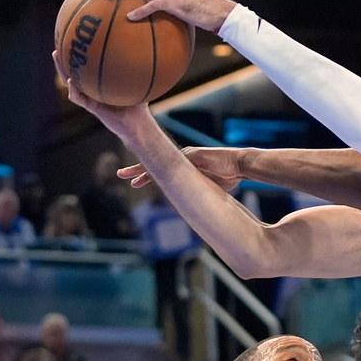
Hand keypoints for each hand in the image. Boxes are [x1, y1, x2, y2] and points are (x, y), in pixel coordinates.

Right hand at [52, 50, 153, 138]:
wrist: (139, 124)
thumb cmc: (140, 104)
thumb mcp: (140, 82)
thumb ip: (140, 67)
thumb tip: (145, 47)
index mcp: (99, 82)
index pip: (85, 66)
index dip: (78, 55)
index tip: (72, 39)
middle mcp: (92, 88)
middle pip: (73, 71)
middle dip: (64, 57)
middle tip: (59, 42)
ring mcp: (90, 98)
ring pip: (70, 82)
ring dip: (62, 69)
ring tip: (57, 55)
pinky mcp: (92, 108)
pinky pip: (79, 98)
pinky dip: (74, 90)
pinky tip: (71, 81)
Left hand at [119, 147, 245, 189]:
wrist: (239, 165)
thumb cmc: (230, 175)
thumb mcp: (213, 187)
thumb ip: (203, 190)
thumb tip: (203, 203)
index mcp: (186, 166)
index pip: (162, 170)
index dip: (148, 174)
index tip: (136, 180)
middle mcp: (181, 160)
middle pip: (154, 163)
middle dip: (136, 169)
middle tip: (120, 174)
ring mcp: (184, 157)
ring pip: (156, 162)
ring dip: (139, 169)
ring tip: (123, 174)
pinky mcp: (189, 156)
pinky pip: (167, 162)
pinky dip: (153, 168)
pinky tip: (141, 174)